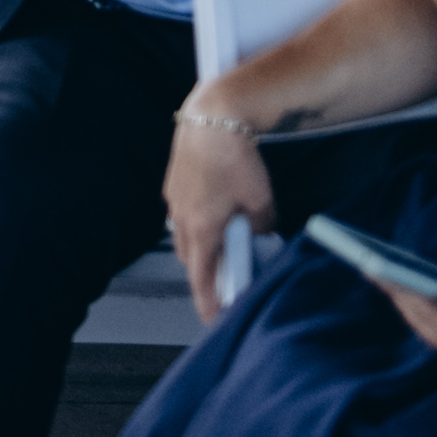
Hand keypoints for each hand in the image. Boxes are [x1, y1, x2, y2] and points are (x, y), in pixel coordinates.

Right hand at [164, 101, 274, 315]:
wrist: (213, 116)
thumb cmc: (235, 158)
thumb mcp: (262, 201)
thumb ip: (260, 225)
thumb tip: (256, 228)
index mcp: (201, 229)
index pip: (200, 278)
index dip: (207, 302)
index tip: (213, 320)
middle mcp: (181, 216)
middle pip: (189, 258)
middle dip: (205, 273)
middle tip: (225, 281)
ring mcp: (174, 198)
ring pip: (184, 233)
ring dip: (200, 244)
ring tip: (224, 241)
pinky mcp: (175, 180)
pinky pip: (183, 211)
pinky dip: (197, 219)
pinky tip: (216, 207)